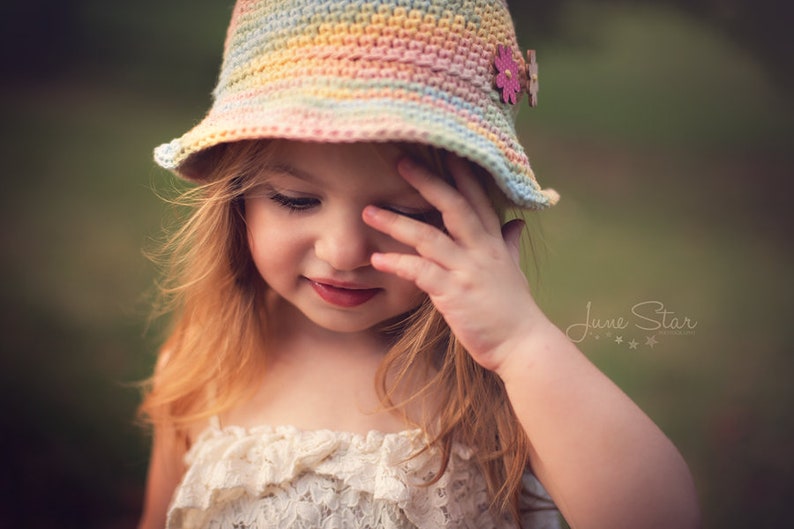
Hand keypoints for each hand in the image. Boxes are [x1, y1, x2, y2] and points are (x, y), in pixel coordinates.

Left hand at [362, 153, 544, 373]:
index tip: (443, 150)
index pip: (476, 198)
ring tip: (368, 212)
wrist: (523, 344)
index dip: (460, 173)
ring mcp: (467, 271)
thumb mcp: (513, 271)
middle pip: (452, 205)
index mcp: (493, 242)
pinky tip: (377, 259)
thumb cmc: (513, 310)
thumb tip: (516, 224)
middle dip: (426, 181)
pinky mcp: (454, 294)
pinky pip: (421, 272)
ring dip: (396, 222)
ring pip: (429, 236)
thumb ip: (509, 245)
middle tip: (400, 161)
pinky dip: (398, 263)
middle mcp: (481, 250)